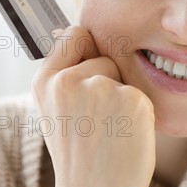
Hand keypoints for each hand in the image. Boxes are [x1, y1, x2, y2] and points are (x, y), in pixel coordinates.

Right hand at [32, 26, 155, 186]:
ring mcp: (100, 88)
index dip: (87, 50)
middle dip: (106, 78)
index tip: (90, 71)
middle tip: (98, 118)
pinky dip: (138, 112)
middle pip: (103, 54)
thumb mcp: (55, 109)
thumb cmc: (79, 153)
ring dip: (122, 96)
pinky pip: (141, 92)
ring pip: (123, 74)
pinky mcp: (131, 100)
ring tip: (110, 129)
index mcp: (45, 82)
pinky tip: (125, 135)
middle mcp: (68, 81)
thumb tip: (83, 35)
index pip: (75, 34)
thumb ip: (65, 74)